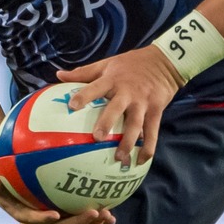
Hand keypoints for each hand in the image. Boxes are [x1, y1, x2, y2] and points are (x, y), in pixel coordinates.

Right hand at [0, 172, 113, 223]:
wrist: (7, 177)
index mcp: (24, 213)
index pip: (33, 219)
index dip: (44, 219)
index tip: (54, 215)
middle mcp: (41, 218)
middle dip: (79, 223)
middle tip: (95, 214)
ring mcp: (55, 215)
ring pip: (75, 222)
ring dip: (93, 221)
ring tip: (109, 216)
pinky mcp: (65, 209)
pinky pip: (81, 211)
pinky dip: (97, 212)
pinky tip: (113, 210)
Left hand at [55, 47, 182, 167]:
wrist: (165, 62)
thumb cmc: (131, 64)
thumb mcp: (107, 63)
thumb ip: (83, 72)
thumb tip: (58, 76)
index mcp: (113, 80)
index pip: (96, 87)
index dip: (84, 96)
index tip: (72, 106)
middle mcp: (127, 92)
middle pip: (116, 108)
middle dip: (107, 123)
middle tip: (97, 138)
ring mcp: (143, 103)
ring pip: (135, 124)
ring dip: (128, 142)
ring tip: (119, 158)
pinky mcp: (156, 111)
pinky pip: (152, 132)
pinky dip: (147, 147)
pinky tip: (141, 161)